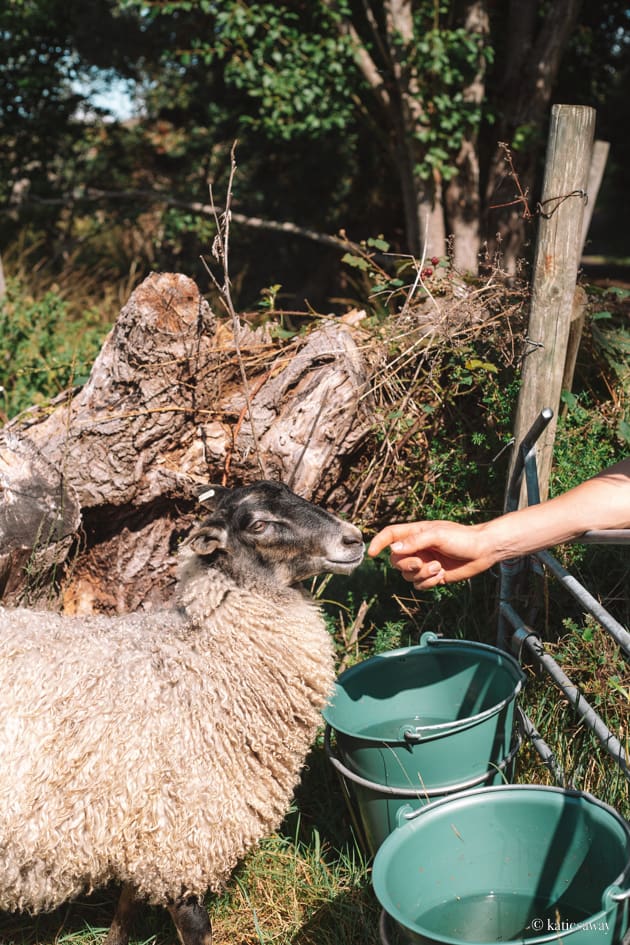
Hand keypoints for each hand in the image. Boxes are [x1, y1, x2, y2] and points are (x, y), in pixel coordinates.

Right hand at [368, 520, 494, 588]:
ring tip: (438, 568)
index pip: (390, 536)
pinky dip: (429, 583)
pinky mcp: (432, 576)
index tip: (371, 553)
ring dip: (422, 575)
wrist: (483, 552)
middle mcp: (417, 548)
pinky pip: (420, 585)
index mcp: (415, 533)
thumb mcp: (437, 535)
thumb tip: (392, 549)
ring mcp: (424, 563)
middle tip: (421, 563)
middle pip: (395, 561)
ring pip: (407, 576)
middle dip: (407, 565)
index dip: (378, 543)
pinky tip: (442, 575)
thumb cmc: (462, 538)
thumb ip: (414, 542)